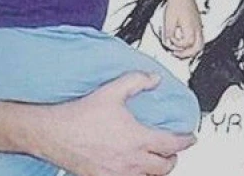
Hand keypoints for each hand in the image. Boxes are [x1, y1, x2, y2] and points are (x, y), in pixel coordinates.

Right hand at [34, 72, 195, 175]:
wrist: (52, 133)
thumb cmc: (79, 115)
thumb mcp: (112, 91)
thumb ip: (136, 81)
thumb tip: (154, 78)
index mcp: (137, 139)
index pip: (173, 144)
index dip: (186, 141)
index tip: (191, 137)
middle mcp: (130, 161)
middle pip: (165, 167)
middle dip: (173, 158)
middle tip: (174, 150)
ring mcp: (117, 174)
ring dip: (156, 171)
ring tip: (156, 161)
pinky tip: (134, 169)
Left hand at [162, 0, 202, 58]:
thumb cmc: (177, 3)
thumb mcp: (169, 19)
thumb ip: (168, 33)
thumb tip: (167, 42)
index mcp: (191, 27)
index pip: (187, 43)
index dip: (177, 45)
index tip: (170, 40)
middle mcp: (197, 28)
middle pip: (198, 47)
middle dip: (187, 53)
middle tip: (178, 54)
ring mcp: (199, 26)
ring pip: (200, 44)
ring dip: (191, 50)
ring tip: (181, 51)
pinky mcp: (198, 24)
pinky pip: (199, 38)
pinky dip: (193, 44)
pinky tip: (185, 42)